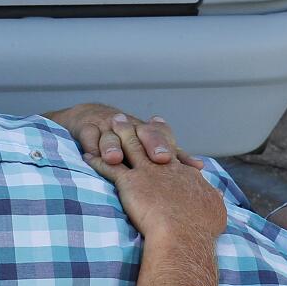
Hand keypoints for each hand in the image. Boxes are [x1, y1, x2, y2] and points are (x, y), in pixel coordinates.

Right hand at [53, 104, 203, 169]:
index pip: (161, 137)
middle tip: (158, 158)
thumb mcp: (147, 146)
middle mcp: (130, 127)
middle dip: (151, 144)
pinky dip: (91, 145)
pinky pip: (88, 135)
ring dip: (114, 146)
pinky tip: (92, 156)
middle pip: (142, 133)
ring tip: (116, 158)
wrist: (89, 117)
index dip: (169, 147)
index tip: (176, 161)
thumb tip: (200, 168)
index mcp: (146, 132)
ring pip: (112, 136)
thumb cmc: (124, 139)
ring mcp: (107, 127)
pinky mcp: (86, 127)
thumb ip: (173, 157)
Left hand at [81, 115, 226, 246]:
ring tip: (107, 125)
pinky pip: (109, 167)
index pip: (172, 150)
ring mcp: (147, 172)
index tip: (158, 125)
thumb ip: (213, 200)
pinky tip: (86, 156)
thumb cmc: (201, 227)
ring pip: (129, 146)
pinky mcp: (130, 183)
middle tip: (125, 118)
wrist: (185, 234)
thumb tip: (217, 197)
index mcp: (184, 173)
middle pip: (148, 140)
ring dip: (117, 134)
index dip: (163, 138)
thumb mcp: (215, 210)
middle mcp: (166, 167)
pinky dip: (97, 160)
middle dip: (136, 128)